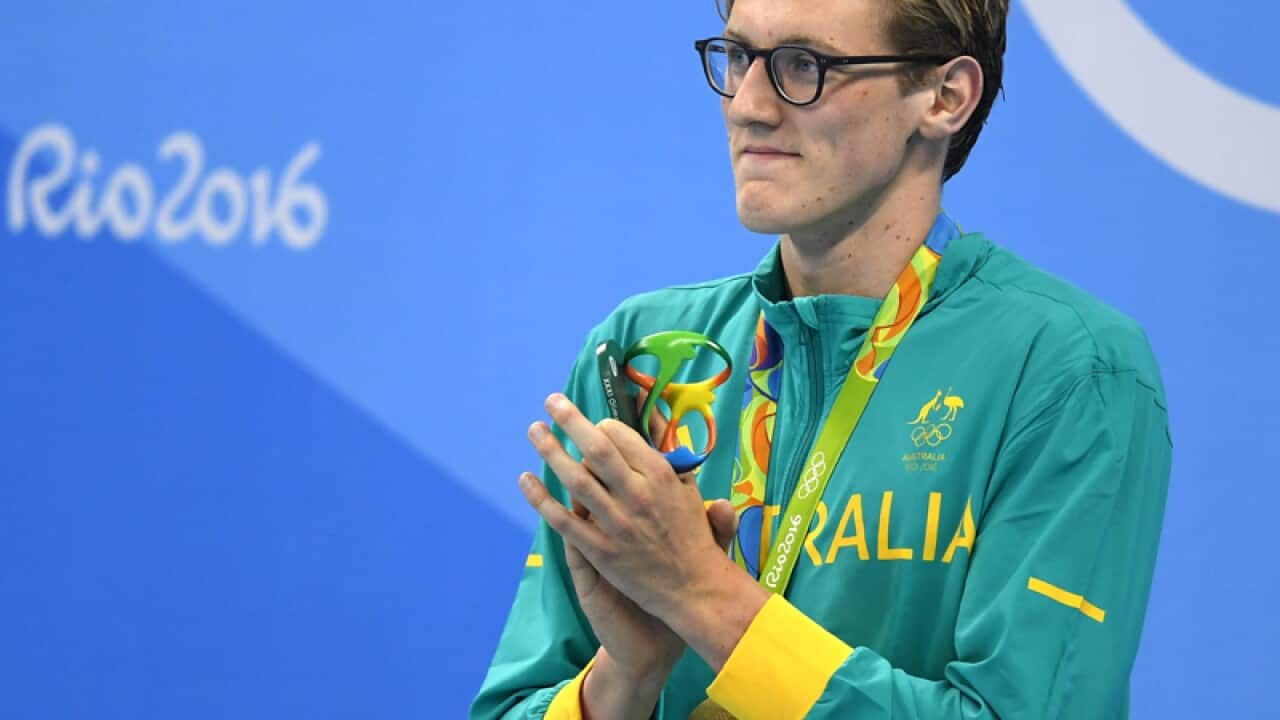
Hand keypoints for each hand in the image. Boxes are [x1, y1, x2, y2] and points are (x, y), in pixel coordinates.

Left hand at [521, 396, 737, 681]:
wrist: (694, 589)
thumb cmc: (693, 537)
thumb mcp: (690, 491)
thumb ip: (671, 460)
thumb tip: (656, 424)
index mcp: (661, 476)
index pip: (622, 438)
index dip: (602, 426)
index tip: (593, 423)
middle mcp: (638, 495)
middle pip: (597, 449)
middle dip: (571, 420)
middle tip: (552, 401)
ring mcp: (617, 523)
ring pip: (576, 480)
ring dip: (551, 451)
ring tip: (534, 430)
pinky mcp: (600, 550)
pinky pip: (564, 520)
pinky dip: (541, 499)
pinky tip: (525, 480)